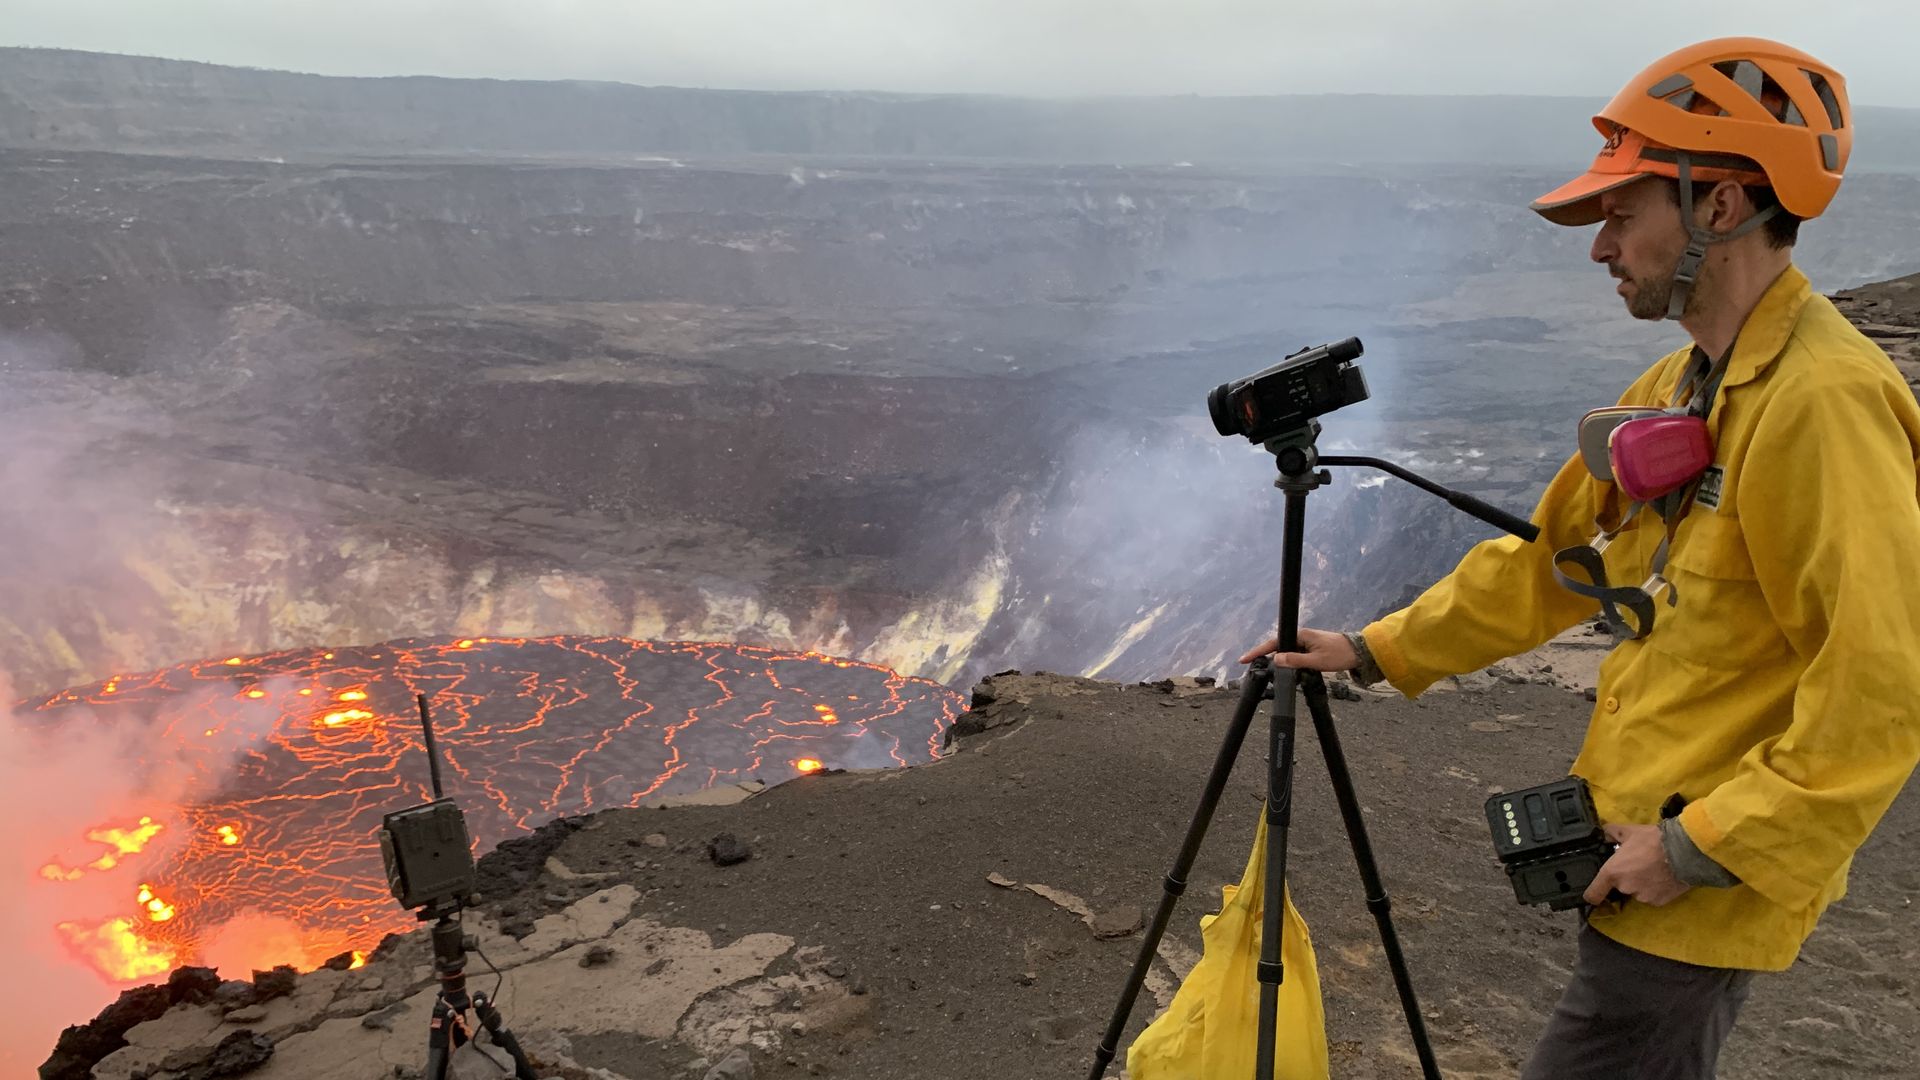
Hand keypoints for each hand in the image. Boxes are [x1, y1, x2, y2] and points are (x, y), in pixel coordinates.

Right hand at [1237, 627, 1358, 670]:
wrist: (1360, 652)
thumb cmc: (1340, 654)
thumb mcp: (1316, 661)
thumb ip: (1295, 661)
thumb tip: (1275, 659)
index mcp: (1300, 635)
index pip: (1273, 643)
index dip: (1257, 651)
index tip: (1244, 659)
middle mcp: (1301, 636)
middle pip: (1276, 647)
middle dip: (1263, 656)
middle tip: (1250, 666)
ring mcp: (1306, 642)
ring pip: (1285, 652)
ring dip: (1277, 661)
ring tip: (1264, 669)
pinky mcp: (1311, 648)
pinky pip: (1294, 654)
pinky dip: (1288, 662)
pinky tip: (1285, 670)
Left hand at [1582, 823, 1690, 906]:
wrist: (1684, 851)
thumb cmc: (1653, 840)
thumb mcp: (1628, 831)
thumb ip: (1611, 833)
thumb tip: (1603, 834)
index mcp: (1612, 872)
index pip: (1593, 894)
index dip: (1592, 894)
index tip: (1594, 893)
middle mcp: (1625, 888)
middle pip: (1620, 887)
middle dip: (1626, 877)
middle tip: (1637, 864)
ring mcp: (1643, 897)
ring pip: (1637, 892)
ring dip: (1641, 884)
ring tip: (1653, 868)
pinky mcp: (1659, 902)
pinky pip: (1652, 896)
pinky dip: (1655, 889)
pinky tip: (1662, 876)